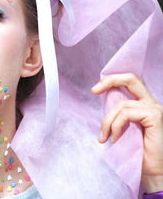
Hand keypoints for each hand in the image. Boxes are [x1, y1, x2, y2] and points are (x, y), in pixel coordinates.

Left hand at [91, 73, 162, 191]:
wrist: (152, 170)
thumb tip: (102, 97)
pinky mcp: (154, 116)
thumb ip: (118, 112)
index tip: (95, 89)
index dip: (113, 79)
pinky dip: (116, 126)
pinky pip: (126, 114)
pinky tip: (115, 139)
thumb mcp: (123, 126)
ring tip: (105, 137)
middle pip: (130, 78)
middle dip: (109, 80)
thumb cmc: (136, 150)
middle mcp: (151, 102)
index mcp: (144, 102)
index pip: (130, 81)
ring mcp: (154, 108)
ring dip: (107, 122)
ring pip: (121, 104)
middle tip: (94, 91)